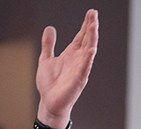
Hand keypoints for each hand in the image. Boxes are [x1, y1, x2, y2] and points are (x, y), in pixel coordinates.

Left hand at [35, 9, 98, 125]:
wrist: (49, 103)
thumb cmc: (49, 85)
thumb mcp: (46, 60)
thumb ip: (48, 44)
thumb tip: (49, 28)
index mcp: (71, 55)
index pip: (81, 36)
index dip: (86, 24)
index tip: (91, 13)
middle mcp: (78, 60)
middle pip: (87, 40)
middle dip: (91, 27)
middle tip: (94, 14)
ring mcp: (79, 69)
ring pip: (88, 51)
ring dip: (92, 39)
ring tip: (94, 26)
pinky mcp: (78, 80)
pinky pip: (84, 68)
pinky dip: (88, 59)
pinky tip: (91, 50)